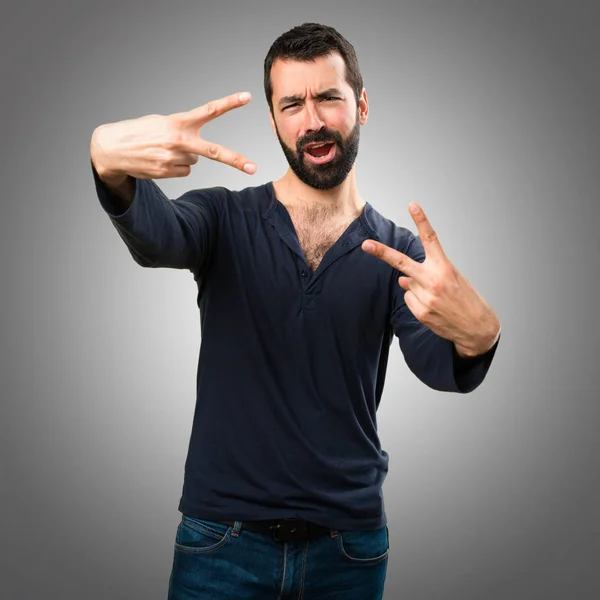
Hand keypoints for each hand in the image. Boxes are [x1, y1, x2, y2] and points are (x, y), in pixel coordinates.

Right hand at [90, 92, 256, 183]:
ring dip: (183, 156)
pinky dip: (175, 166)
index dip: (228, 103)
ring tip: (163, 150)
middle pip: (214, 152)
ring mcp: (174, 159)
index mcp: (178, 122)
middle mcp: (179, 141)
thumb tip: (198, 156)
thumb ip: (183, 133)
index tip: (247, 97)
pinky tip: (161, 160)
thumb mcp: (161, 122)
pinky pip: (185, 170)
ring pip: (194, 160)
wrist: (112, 148)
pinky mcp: (168, 172)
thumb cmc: (140, 131)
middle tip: (254, 168)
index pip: (208, 110)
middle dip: (236, 160)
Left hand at [362, 203, 499, 356]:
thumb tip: (402, 279)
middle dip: (381, 253)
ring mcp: (426, 297)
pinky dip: (417, 302)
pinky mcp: (421, 312)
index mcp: (445, 267)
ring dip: (417, 289)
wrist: (476, 327)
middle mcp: (433, 280)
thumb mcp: (452, 280)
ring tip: (437, 298)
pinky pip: (408, 300)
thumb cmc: (465, 299)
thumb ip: (426, 274)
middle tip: (365, 244)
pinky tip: (433, 308)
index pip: (431, 239)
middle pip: (402, 262)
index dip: (421, 220)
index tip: (412, 205)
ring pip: (407, 285)